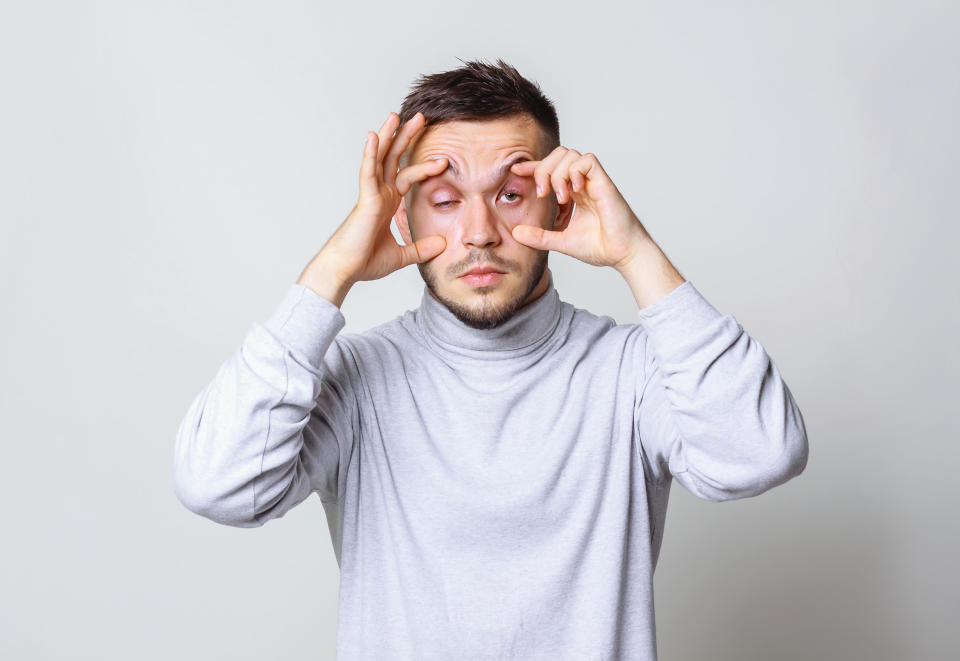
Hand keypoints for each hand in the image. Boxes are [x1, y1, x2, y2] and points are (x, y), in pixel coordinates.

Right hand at [314, 111, 448, 285]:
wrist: (345, 272)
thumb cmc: (364, 262)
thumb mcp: (402, 256)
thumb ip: (421, 248)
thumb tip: (442, 244)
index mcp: (387, 203)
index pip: (407, 176)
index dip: (424, 166)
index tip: (443, 159)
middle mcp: (379, 194)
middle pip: (394, 159)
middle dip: (406, 138)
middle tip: (421, 118)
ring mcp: (371, 195)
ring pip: (379, 158)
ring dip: (388, 136)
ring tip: (397, 115)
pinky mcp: (364, 200)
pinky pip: (367, 173)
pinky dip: (370, 154)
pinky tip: (374, 137)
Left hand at [509, 147, 650, 270]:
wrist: (623, 254)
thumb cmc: (601, 247)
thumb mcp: (561, 241)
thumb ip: (540, 236)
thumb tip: (516, 233)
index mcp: (573, 192)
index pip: (550, 169)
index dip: (533, 166)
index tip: (516, 171)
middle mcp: (583, 183)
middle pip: (558, 155)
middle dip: (543, 168)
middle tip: (542, 193)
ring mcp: (593, 181)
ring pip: (570, 155)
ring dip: (558, 173)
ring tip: (560, 197)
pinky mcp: (604, 183)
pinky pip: (587, 161)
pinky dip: (575, 171)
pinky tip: (574, 191)